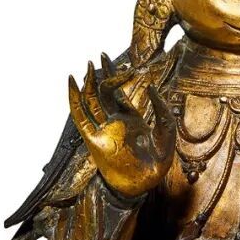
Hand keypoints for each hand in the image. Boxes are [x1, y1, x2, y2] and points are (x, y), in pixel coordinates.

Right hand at [68, 54, 175, 197]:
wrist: (145, 184)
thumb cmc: (158, 161)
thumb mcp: (166, 131)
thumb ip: (162, 110)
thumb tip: (152, 88)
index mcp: (130, 118)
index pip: (119, 92)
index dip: (118, 75)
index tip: (122, 63)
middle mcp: (114, 121)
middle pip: (103, 92)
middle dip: (102, 74)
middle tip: (102, 56)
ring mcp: (103, 129)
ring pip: (91, 101)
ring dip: (89, 83)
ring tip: (88, 65)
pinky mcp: (94, 139)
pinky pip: (80, 116)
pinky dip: (74, 99)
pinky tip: (72, 83)